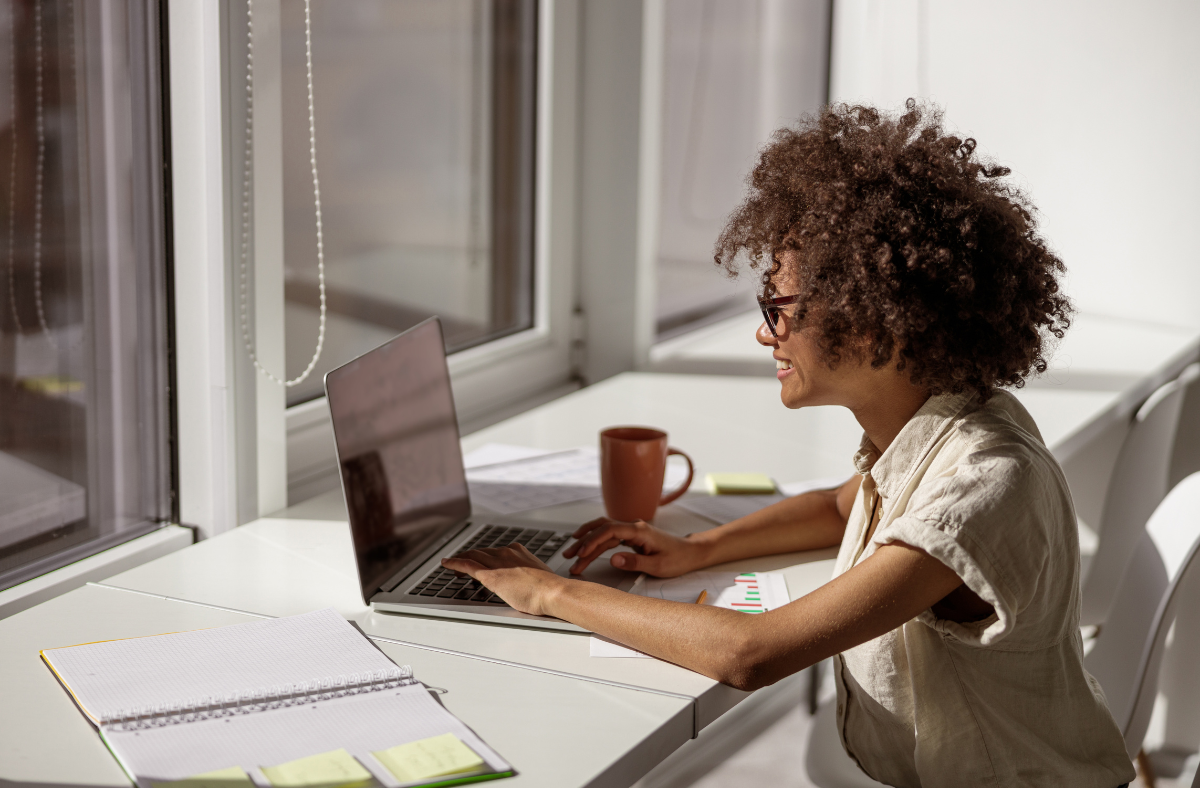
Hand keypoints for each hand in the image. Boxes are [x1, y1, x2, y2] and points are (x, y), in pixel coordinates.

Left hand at [440, 544, 564, 616]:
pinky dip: (454, 563)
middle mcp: (506, 553)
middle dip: (470, 557)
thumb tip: (526, 583)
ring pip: (472, 556)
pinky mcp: (490, 575)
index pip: (495, 552)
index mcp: (518, 551)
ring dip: (461, 560)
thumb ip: (527, 576)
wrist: (552, 591)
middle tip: (462, 565)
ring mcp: (497, 562)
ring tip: (453, 567)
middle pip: (482, 552)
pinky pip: (466, 565)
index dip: (484, 556)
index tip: (481, 560)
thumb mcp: (537, 577)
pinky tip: (446, 564)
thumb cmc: (549, 589)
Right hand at [562, 517, 706, 577]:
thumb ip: (635, 562)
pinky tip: (585, 550)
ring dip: (586, 543)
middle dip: (583, 542)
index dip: (593, 541)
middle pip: (602, 529)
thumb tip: (613, 559)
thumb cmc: (678, 558)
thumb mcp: (658, 565)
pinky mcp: (630, 537)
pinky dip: (595, 544)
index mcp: (640, 531)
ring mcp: (631, 531)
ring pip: (603, 533)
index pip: (610, 530)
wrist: (690, 553)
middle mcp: (633, 527)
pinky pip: (608, 538)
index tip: (581, 554)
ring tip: (571, 555)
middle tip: (569, 556)